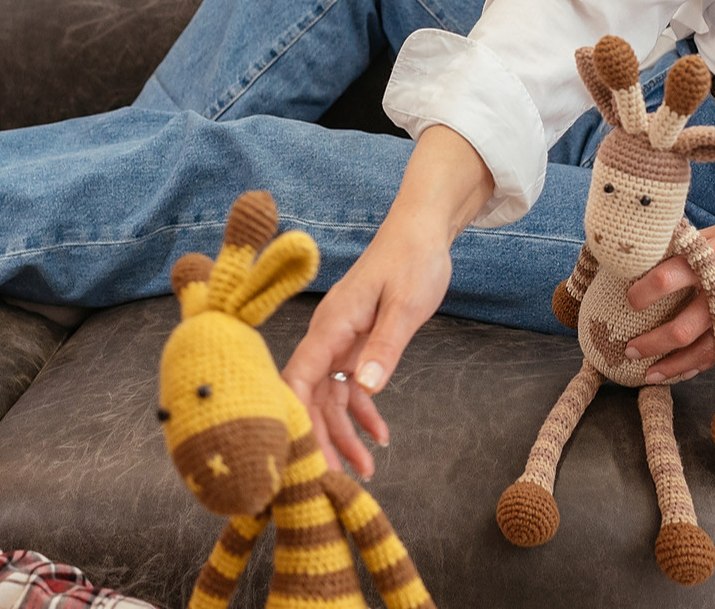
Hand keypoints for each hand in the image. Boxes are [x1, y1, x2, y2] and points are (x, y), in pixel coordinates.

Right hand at [280, 125, 492, 479]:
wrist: (421, 232)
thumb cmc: (413, 260)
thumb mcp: (407, 304)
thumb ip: (387, 346)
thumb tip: (366, 388)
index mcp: (331, 325)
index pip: (298, 378)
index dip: (292, 417)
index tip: (300, 454)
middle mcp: (328, 337)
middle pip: (310, 397)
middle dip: (319, 439)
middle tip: (334, 481)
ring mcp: (340, 343)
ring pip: (329, 398)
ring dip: (343, 434)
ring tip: (365, 471)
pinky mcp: (357, 346)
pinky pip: (350, 388)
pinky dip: (362, 413)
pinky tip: (380, 436)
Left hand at [621, 195, 714, 381]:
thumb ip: (698, 246)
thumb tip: (662, 256)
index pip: (665, 280)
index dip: (641, 293)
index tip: (629, 299)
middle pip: (680, 330)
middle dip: (650, 344)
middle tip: (629, 348)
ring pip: (703, 353)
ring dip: (673, 366)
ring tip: (650, 373)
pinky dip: (702, 363)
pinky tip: (685, 369)